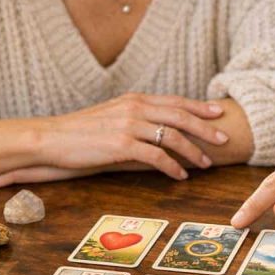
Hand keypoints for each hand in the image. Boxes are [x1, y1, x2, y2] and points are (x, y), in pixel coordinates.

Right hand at [0, 93, 226, 188]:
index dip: (198, 107)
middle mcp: (134, 108)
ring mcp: (128, 125)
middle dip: (205, 128)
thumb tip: (159, 131)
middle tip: (223, 139)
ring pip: (172, 136)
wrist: (51, 138)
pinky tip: (181, 175)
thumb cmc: (81, 132)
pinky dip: (172, 166)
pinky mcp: (121, 145)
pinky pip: (156, 156)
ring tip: (206, 163)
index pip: (174, 101)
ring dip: (193, 151)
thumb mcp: (112, 117)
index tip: (218, 112)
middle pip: (180, 115)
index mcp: (134, 99)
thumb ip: (136, 120)